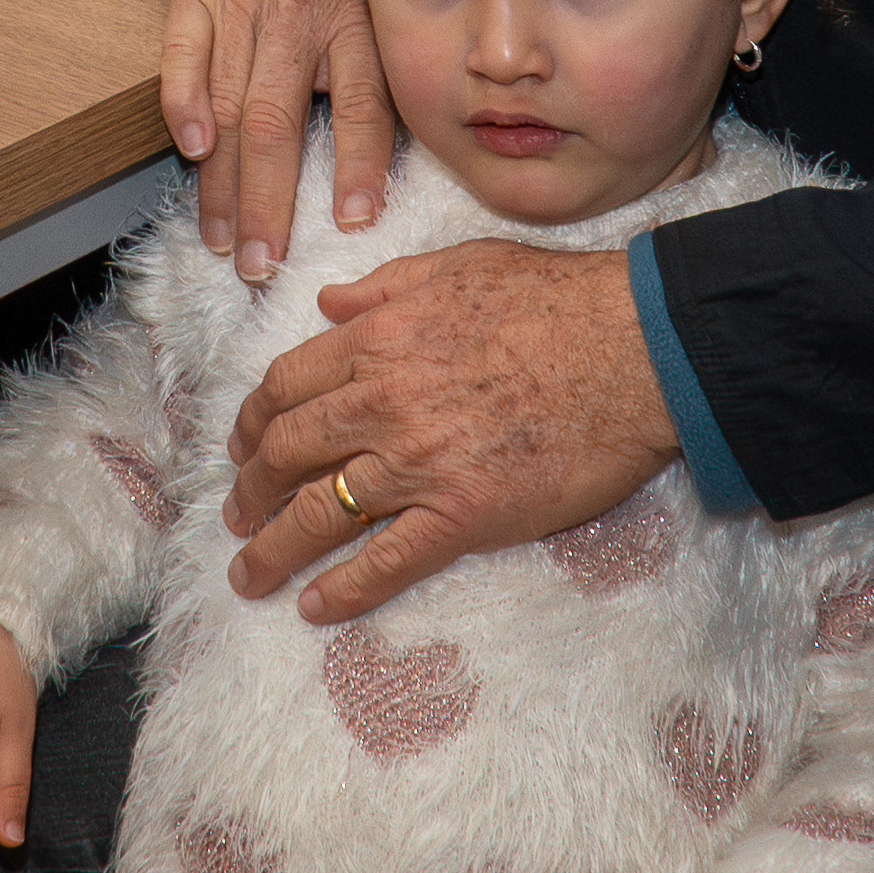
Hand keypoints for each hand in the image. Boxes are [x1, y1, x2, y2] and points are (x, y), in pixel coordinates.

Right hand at [158, 0, 385, 274]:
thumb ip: (380, 71)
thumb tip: (390, 164)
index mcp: (354, 21)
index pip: (361, 102)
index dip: (358, 163)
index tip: (353, 221)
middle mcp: (299, 15)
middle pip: (280, 119)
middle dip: (269, 200)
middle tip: (262, 265)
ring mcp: (242, 2)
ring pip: (231, 100)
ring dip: (224, 178)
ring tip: (224, 239)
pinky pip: (183, 51)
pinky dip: (183, 99)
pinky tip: (191, 148)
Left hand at [222, 240, 670, 618]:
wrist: (636, 348)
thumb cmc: (558, 299)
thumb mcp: (458, 265)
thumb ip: (384, 286)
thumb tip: (327, 302)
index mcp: (378, 339)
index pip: (287, 387)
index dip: (254, 421)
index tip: (244, 445)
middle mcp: (383, 402)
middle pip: (288, 454)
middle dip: (250, 491)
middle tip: (237, 516)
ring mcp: (419, 463)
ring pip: (320, 515)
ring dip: (274, 550)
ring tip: (250, 574)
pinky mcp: (464, 514)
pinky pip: (386, 561)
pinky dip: (344, 590)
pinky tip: (316, 607)